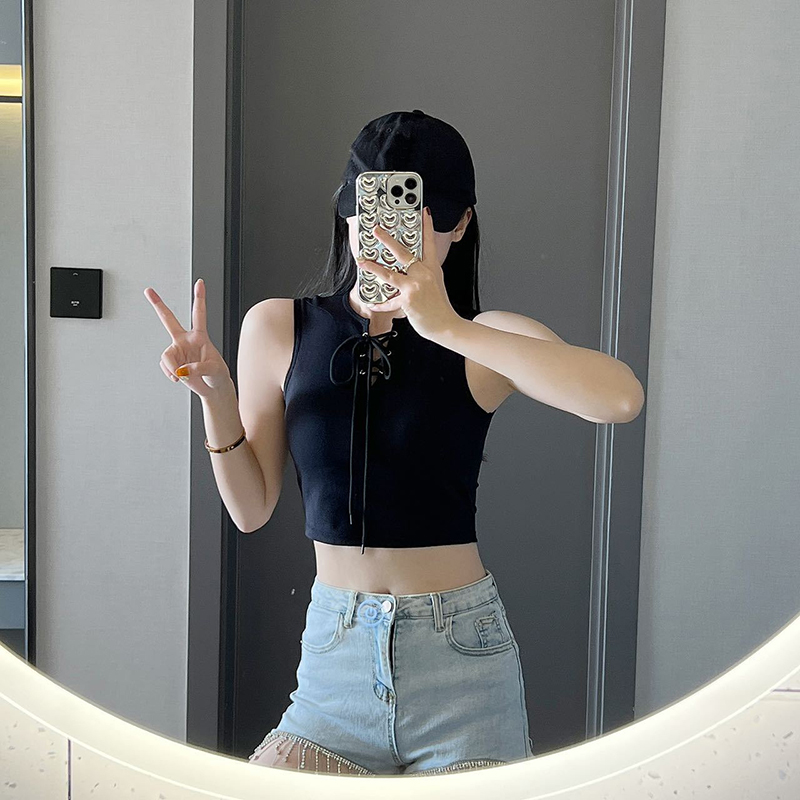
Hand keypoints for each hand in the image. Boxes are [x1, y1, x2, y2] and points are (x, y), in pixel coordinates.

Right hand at [144, 279, 232, 398]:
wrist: (212, 387)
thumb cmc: (217, 375)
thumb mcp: (214, 369)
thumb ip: (198, 368)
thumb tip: (182, 370)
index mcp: (200, 336)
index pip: (199, 314)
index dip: (199, 298)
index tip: (200, 282)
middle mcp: (186, 340)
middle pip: (169, 320)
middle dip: (158, 305)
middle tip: (148, 291)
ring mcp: (177, 351)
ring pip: (167, 356)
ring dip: (173, 368)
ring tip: (183, 376)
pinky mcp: (172, 362)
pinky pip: (166, 367)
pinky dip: (171, 374)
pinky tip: (179, 377)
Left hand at [356, 206, 459, 340]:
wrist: (446, 325)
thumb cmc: (440, 306)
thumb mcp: (436, 284)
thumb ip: (424, 274)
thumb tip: (409, 269)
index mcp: (432, 268)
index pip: (430, 243)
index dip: (427, 226)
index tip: (424, 212)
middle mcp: (424, 274)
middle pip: (403, 253)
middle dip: (387, 240)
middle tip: (377, 230)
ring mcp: (415, 286)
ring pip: (390, 273)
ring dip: (374, 267)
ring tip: (362, 261)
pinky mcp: (408, 300)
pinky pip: (389, 301)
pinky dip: (380, 304)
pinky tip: (371, 304)